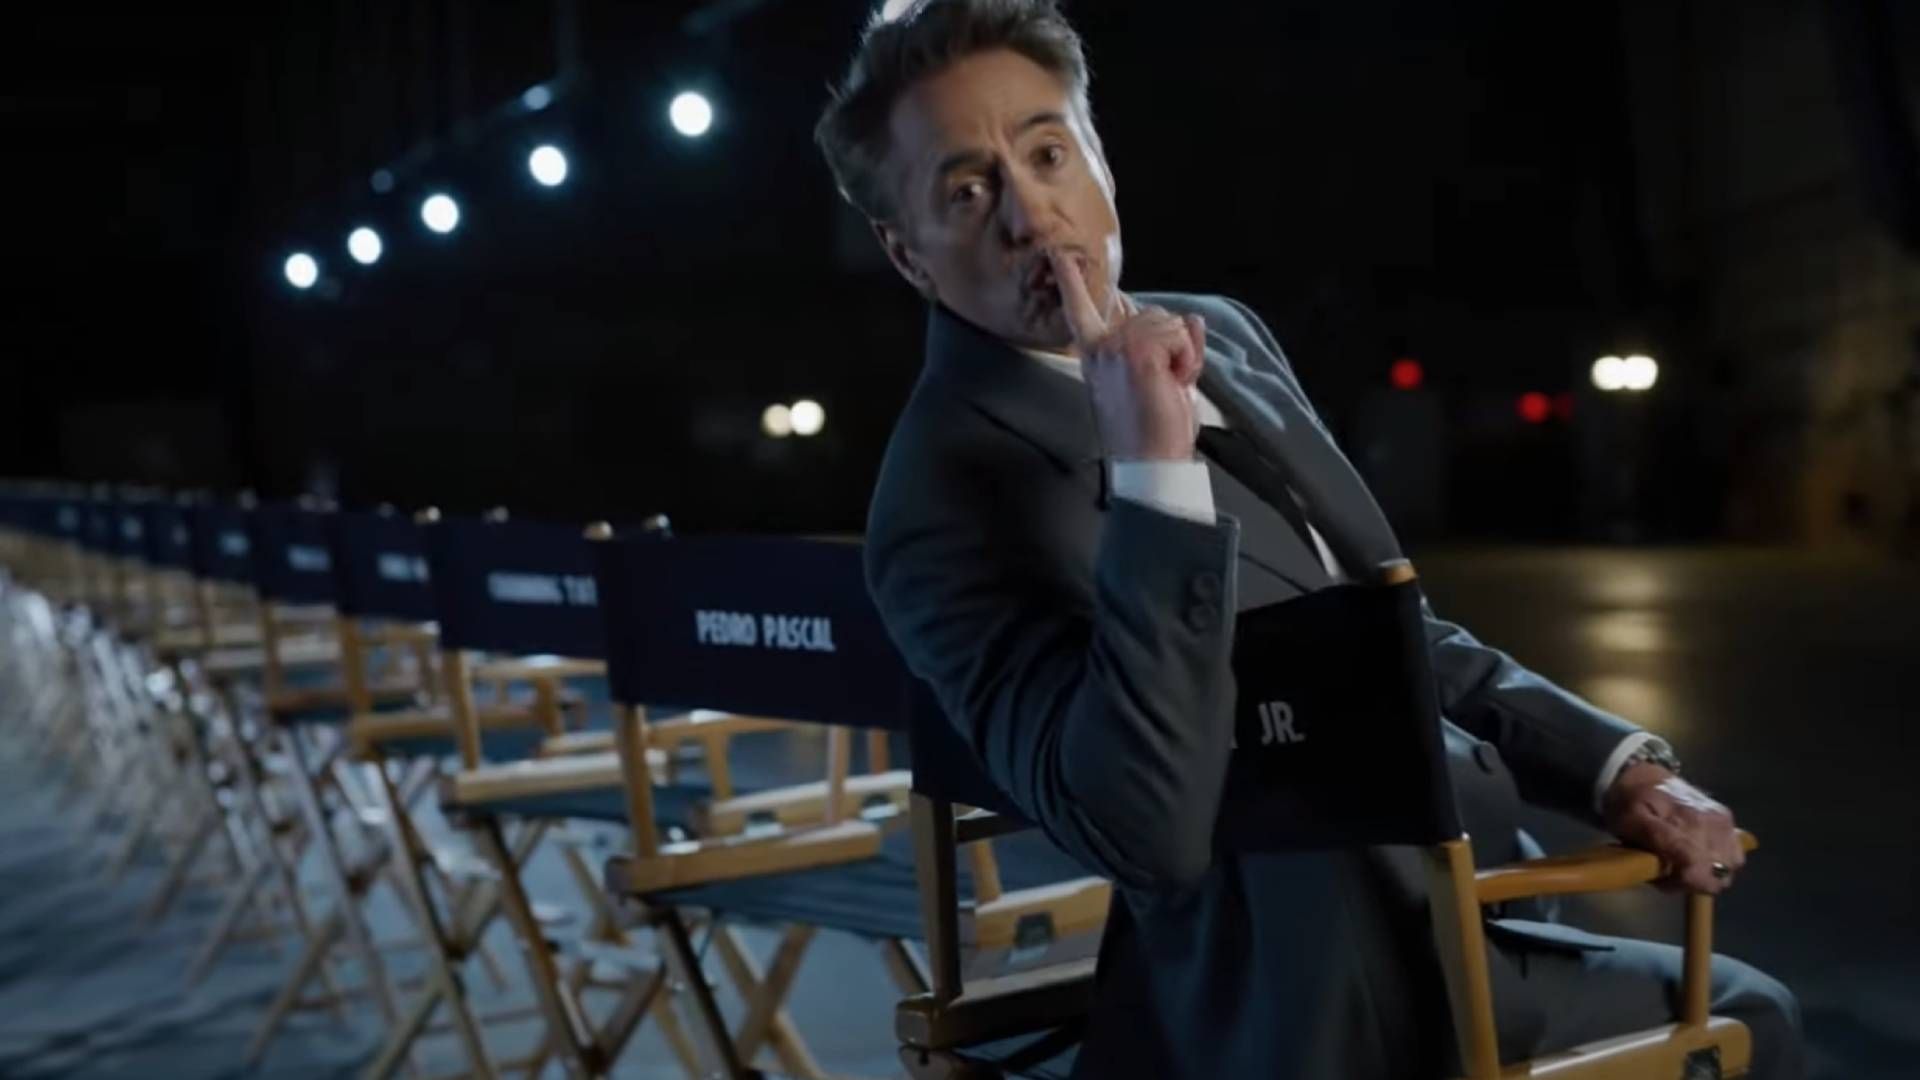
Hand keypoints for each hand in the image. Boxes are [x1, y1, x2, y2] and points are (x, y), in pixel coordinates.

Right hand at [1051, 249, 1205, 461]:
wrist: (1151, 459)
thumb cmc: (1153, 426)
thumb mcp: (1154, 376)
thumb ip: (1163, 344)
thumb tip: (1191, 319)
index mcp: (1095, 353)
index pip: (1081, 309)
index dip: (1072, 280)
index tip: (1059, 254)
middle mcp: (1101, 346)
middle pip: (1154, 314)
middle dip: (1172, 344)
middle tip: (1164, 382)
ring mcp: (1117, 347)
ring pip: (1170, 323)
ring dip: (1181, 353)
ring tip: (1168, 385)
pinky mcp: (1138, 352)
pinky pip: (1179, 335)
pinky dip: (1187, 358)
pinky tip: (1172, 382)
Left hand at [1601, 763, 1746, 894]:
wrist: (1644, 776)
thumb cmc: (1631, 801)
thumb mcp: (1630, 820)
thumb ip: (1657, 841)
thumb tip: (1683, 865)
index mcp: (1686, 823)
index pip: (1700, 870)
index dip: (1684, 883)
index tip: (1663, 880)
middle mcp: (1712, 823)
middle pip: (1716, 875)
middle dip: (1690, 881)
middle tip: (1666, 869)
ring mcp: (1724, 822)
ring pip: (1727, 869)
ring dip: (1705, 874)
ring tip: (1680, 862)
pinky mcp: (1729, 822)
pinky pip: (1735, 856)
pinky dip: (1718, 863)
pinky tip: (1696, 855)